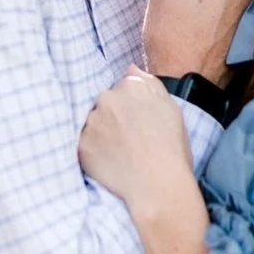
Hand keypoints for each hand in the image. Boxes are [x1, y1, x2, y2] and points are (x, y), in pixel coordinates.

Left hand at [78, 65, 194, 221]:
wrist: (158, 184)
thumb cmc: (171, 148)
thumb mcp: (171, 108)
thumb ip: (150, 84)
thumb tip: (131, 69)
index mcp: (131, 86)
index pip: (123, 87)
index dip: (131, 106)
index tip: (138, 121)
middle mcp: (108, 99)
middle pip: (106, 103)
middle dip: (114, 116)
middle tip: (129, 138)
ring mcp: (92, 122)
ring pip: (94, 122)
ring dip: (103, 132)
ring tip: (121, 152)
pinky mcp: (82, 145)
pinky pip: (86, 143)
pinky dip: (95, 150)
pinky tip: (112, 162)